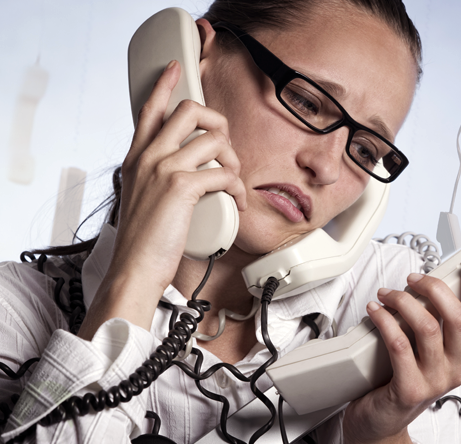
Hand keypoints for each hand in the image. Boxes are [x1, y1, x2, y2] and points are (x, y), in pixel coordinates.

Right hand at [77, 61, 246, 339]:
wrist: (134, 269)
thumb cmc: (142, 241)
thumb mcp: (142, 199)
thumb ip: (157, 177)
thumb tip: (191, 170)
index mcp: (137, 158)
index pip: (148, 109)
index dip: (164, 85)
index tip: (175, 69)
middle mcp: (148, 156)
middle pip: (189, 111)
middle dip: (218, 122)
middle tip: (225, 148)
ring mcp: (162, 168)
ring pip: (212, 138)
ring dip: (233, 160)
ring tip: (234, 183)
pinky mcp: (180, 186)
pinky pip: (223, 173)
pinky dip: (237, 188)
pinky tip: (237, 203)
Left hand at [342, 261, 460, 443]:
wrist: (380, 423)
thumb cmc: (400, 380)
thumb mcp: (426, 353)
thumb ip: (433, 325)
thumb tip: (425, 286)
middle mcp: (456, 370)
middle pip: (459, 319)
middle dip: (435, 288)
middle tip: (413, 279)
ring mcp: (435, 382)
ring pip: (428, 327)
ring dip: (404, 301)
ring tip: (386, 294)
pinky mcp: (409, 389)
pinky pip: (399, 345)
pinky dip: (385, 320)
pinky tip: (375, 310)